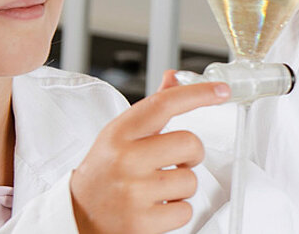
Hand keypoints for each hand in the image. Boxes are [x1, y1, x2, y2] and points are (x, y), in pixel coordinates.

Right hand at [70, 71, 228, 233]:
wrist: (77, 217)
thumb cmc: (103, 173)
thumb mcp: (118, 137)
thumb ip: (151, 110)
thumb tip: (173, 78)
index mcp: (119, 134)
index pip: (164, 105)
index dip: (198, 94)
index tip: (221, 91)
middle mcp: (125, 160)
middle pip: (190, 143)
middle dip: (192, 155)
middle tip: (177, 162)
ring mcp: (133, 192)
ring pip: (191, 180)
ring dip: (182, 187)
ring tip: (157, 189)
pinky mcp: (141, 222)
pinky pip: (185, 211)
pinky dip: (176, 212)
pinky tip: (155, 208)